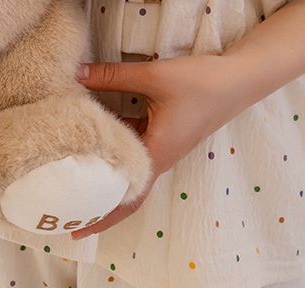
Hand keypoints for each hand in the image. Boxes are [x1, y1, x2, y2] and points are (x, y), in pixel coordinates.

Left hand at [71, 54, 247, 237]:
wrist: (238, 77)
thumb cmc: (200, 83)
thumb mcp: (152, 77)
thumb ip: (111, 76)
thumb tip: (74, 74)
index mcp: (158, 154)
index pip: (126, 196)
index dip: (102, 215)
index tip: (75, 229)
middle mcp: (159, 155)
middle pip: (124, 189)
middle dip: (97, 201)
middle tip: (66, 209)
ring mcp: (161, 143)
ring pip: (128, 164)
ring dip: (104, 169)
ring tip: (72, 172)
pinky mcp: (163, 129)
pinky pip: (133, 143)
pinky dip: (113, 142)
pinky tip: (92, 128)